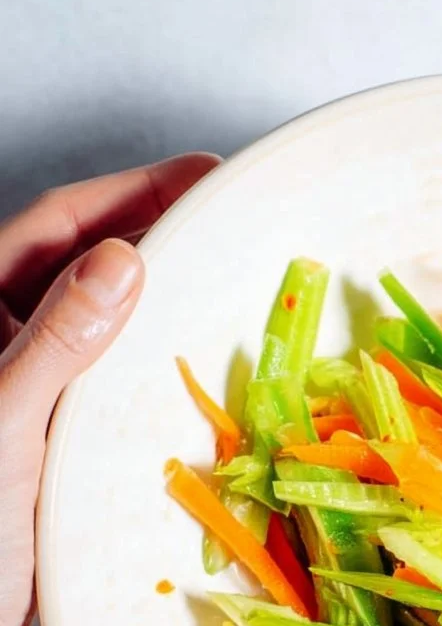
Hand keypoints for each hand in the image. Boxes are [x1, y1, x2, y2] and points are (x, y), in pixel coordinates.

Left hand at [0, 153, 218, 625]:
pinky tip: (208, 370)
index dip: (131, 194)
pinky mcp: (66, 449)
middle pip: (91, 271)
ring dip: (168, 308)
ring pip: (113, 333)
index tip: (204, 176)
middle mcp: (5, 350)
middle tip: (235, 227)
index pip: (57, 229)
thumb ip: (58, 342)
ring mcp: (38, 398)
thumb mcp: (5, 424)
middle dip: (160, 242)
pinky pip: (123, 394)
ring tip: (235, 288)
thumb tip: (122, 263)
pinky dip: (165, 377)